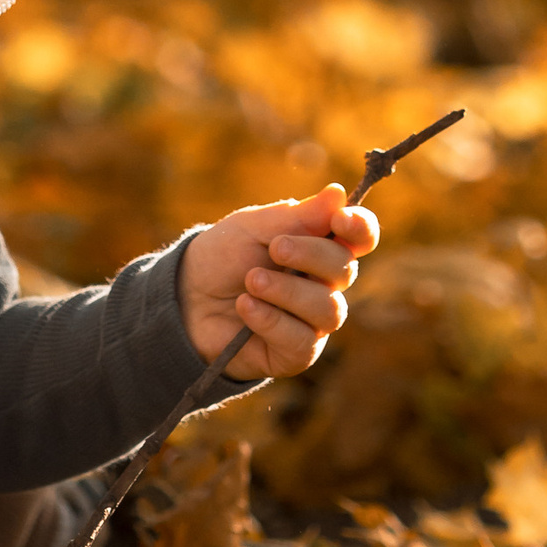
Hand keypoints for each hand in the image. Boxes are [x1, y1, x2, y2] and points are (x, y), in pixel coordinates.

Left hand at [178, 182, 378, 380]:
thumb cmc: (222, 257)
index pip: (360, 237)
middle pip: (345, 270)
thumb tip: (339, 193)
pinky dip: (271, 320)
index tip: (339, 219)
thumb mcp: (252, 227)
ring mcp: (312, 321)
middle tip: (274, 248)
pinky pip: (303, 341)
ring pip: (329, 310)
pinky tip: (245, 307)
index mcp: (319, 246)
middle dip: (310, 256)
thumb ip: (297, 216)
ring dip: (287, 291)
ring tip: (251, 281)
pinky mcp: (296, 353)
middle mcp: (324, 285)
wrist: (186, 299)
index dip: (360, 228)